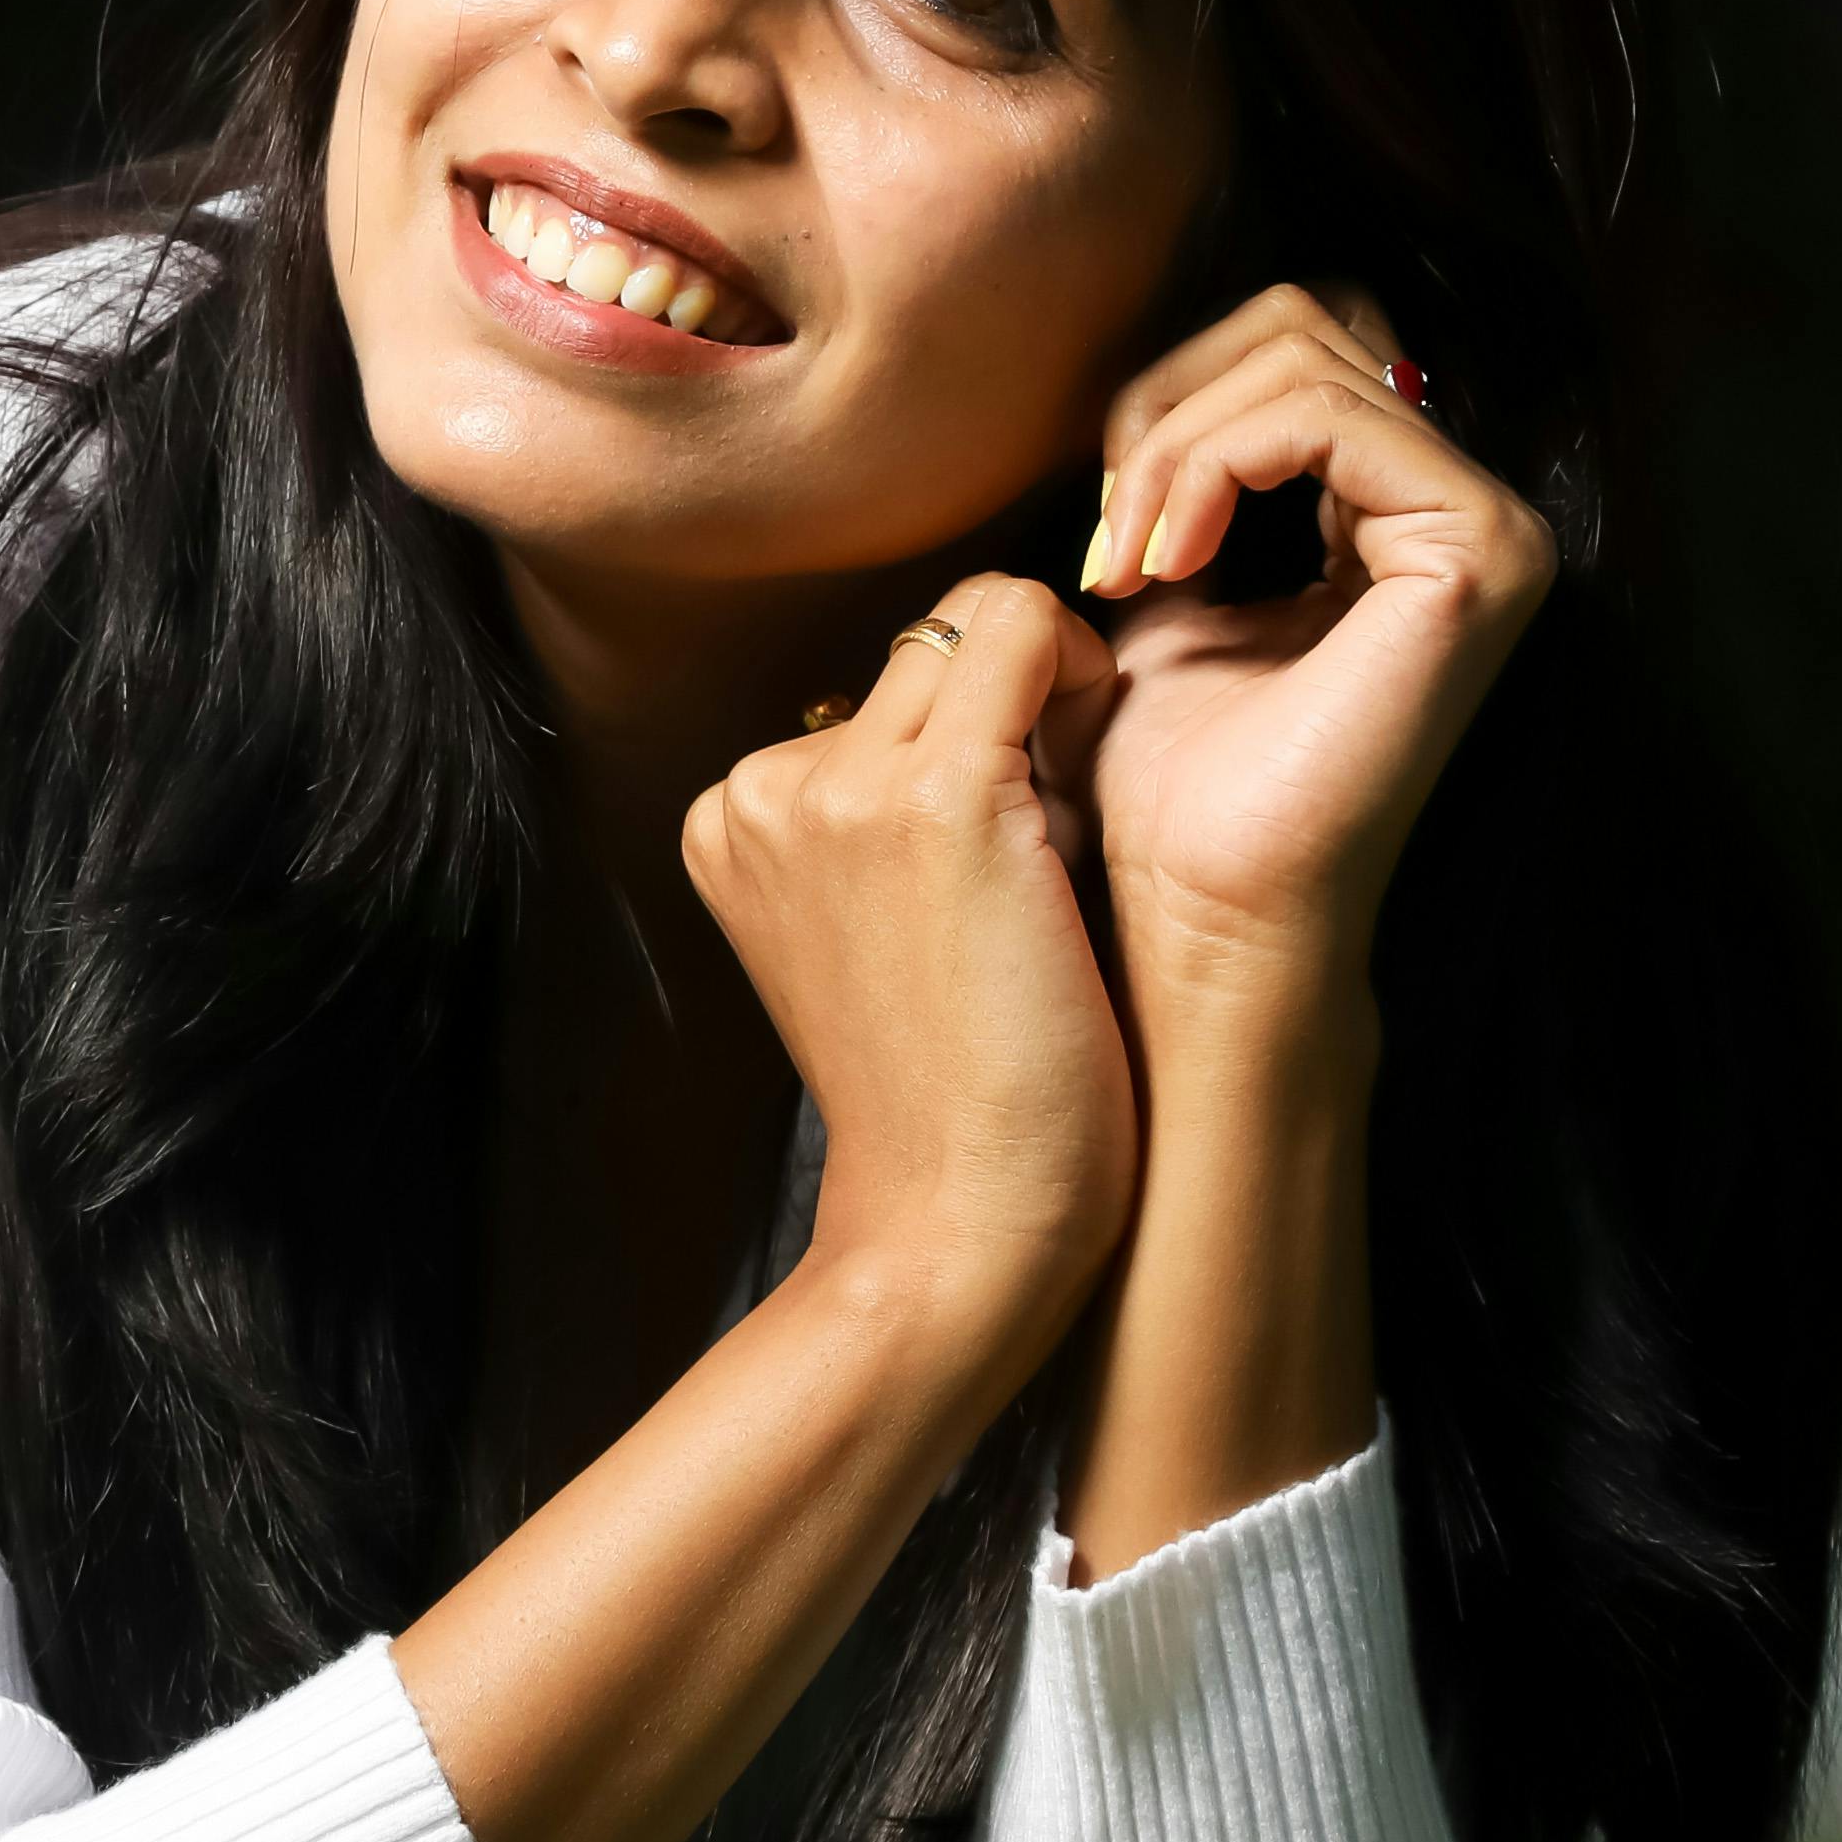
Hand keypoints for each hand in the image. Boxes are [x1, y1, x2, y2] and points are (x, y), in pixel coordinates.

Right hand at [673, 581, 1138, 1351]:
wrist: (956, 1225)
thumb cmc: (952, 1097)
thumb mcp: (874, 934)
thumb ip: (887, 823)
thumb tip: (998, 705)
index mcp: (730, 819)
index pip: (873, 684)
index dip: (972, 719)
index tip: (1024, 812)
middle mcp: (762, 788)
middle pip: (923, 638)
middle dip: (1013, 689)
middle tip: (1069, 804)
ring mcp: (839, 787)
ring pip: (976, 617)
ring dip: (1054, 683)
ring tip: (1080, 813)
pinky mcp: (940, 797)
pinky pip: (1026, 629)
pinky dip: (1088, 668)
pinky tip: (1111, 765)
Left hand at [1073, 282, 1552, 1024]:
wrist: (1205, 910)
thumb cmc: (1170, 784)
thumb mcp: (1159, 592)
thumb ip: (1176, 485)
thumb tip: (1144, 390)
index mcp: (1398, 513)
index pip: (1290, 346)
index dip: (1171, 400)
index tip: (1102, 533)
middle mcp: (1466, 508)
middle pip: (1301, 322)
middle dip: (1166, 406)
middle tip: (1108, 540)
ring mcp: (1487, 526)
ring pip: (1302, 356)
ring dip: (1170, 447)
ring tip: (1126, 565)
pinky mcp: (1476, 550)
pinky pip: (1321, 417)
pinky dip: (1209, 467)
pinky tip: (1162, 568)